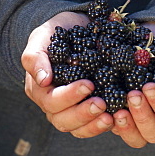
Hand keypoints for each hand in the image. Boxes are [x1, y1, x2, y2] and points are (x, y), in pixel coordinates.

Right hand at [22, 12, 113, 138]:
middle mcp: (53, 104)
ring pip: (77, 129)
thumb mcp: (41, 37)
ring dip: (94, 125)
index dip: (69, 97)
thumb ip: (36, 57)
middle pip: (63, 121)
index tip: (88, 84)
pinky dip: (104, 125)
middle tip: (101, 104)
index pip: (51, 101)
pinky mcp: (88, 109)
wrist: (76, 27)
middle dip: (83, 114)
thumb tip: (43, 80)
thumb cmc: (56, 32)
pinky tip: (118, 116)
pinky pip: (92, 126)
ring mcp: (71, 109)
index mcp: (40, 89)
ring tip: (111, 116)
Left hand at [111, 25, 154, 148]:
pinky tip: (103, 107)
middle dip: (143, 116)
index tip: (148, 86)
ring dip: (127, 127)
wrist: (151, 38)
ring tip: (117, 111)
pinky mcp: (121, 113)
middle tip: (132, 95)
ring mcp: (139, 119)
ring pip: (136, 138)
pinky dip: (108, 122)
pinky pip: (115, 128)